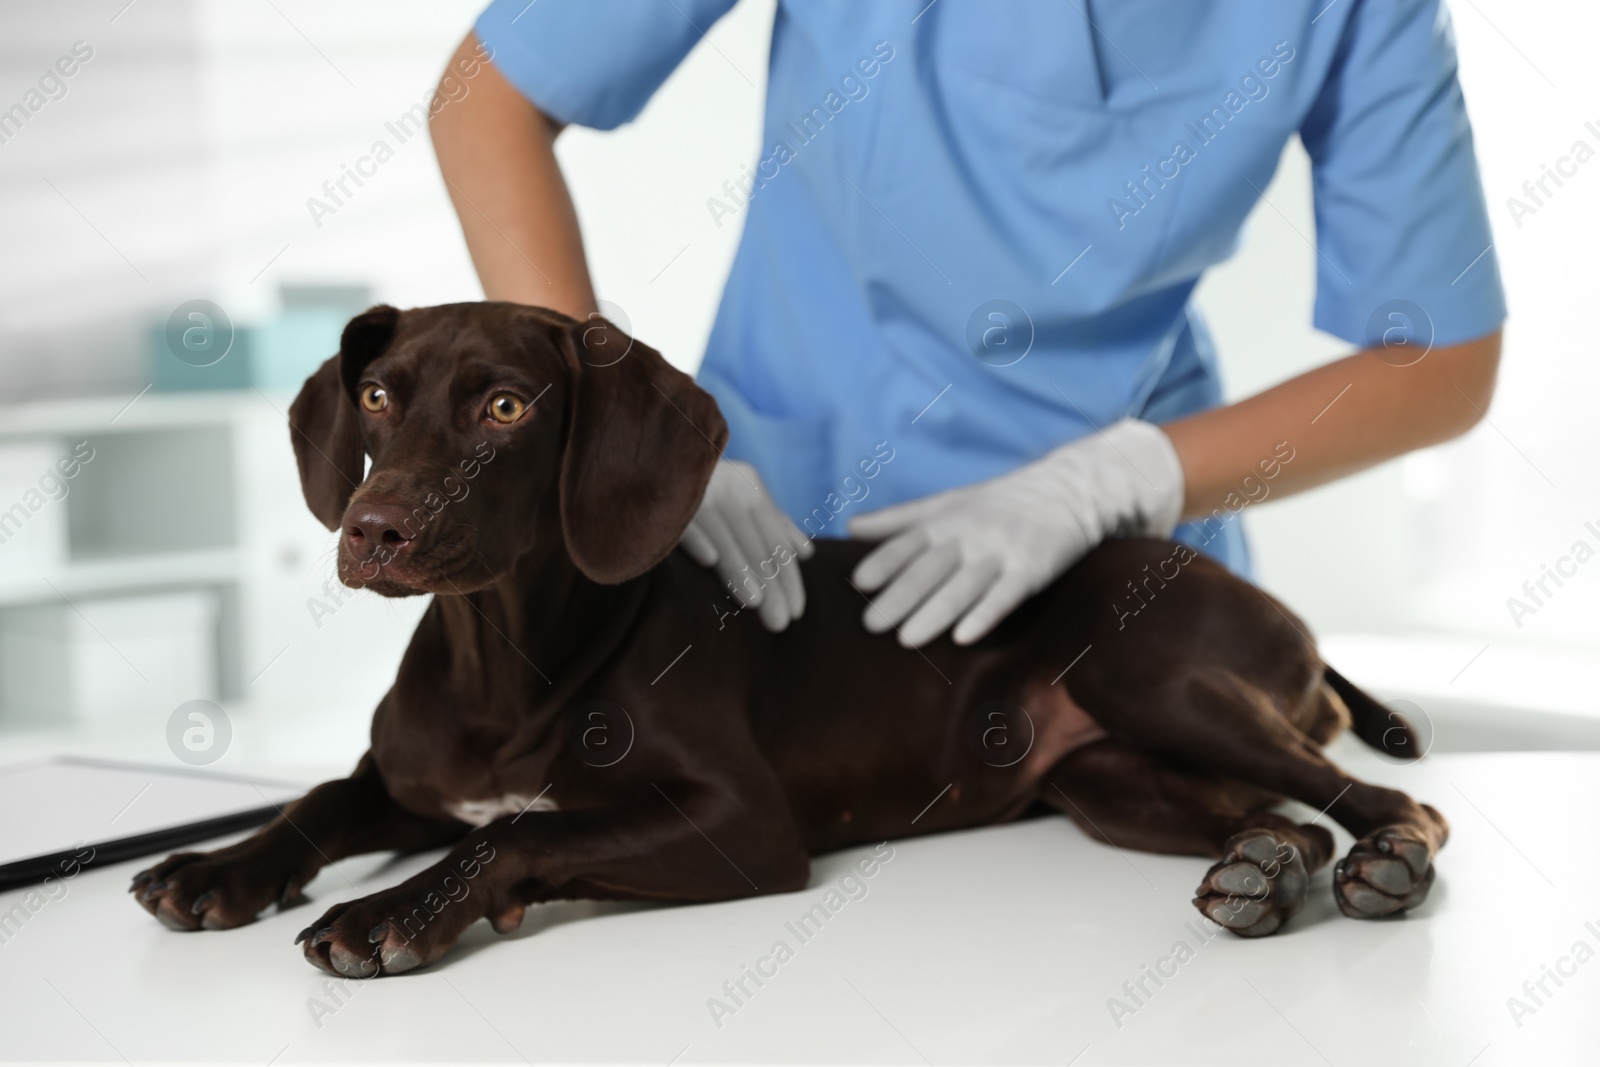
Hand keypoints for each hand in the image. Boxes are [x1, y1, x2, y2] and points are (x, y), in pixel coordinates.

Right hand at [680, 459, 812, 630]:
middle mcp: (727, 482)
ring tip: (755, 604)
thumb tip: (805, 551)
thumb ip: (772, 523)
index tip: (796, 612)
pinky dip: (698, 536)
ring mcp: (697, 488)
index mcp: (748, 484)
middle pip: (755, 541)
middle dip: (771, 583)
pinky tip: (710, 561)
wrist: (647, 463)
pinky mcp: (664, 494)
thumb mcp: (740, 500)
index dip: (789, 576)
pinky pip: (684, 518)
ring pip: (725, 533)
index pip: (776, 538)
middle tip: (779, 622)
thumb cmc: (699, 492)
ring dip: (740, 568)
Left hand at [848, 419, 1184, 646]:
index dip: (885, 561)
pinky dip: (984, 615)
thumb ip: (899, 519)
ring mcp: (1001, 552)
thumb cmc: (998, 502)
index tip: (859, 582)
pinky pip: (1005, 596)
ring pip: (963, 586)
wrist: (1067, 492)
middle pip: (930, 568)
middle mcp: (970, 535)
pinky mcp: (1031, 570)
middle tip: (871, 625)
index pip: (909, 542)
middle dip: (900, 596)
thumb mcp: (947, 503)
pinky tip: (964, 637)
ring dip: (935, 612)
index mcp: (947, 520)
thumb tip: (850, 527)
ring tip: (907, 639)